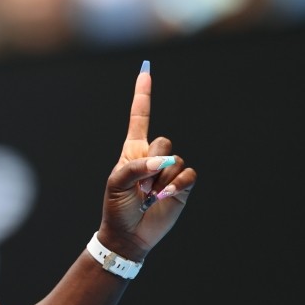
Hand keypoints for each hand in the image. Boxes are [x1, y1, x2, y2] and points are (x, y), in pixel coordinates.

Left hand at [99, 61, 196, 260]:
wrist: (128, 234)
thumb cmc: (116, 206)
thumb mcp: (117, 183)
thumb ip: (137, 167)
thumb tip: (166, 161)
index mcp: (133, 150)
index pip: (140, 116)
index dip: (143, 93)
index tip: (146, 69)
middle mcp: (153, 156)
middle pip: (163, 141)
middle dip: (152, 164)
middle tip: (139, 186)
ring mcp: (169, 171)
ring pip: (176, 160)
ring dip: (162, 180)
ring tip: (149, 195)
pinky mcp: (182, 185)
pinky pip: (188, 174)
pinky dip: (177, 185)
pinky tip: (165, 196)